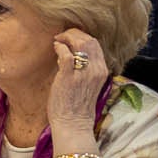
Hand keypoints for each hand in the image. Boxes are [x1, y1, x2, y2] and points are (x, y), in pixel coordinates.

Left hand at [45, 28, 108, 154]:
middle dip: (74, 33)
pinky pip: (66, 54)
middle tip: (62, 35)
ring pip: (80, 43)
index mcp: (101, 71)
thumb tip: (72, 53)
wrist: (73, 124)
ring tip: (58, 40)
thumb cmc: (78, 106)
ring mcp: (83, 74)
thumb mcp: (90, 84)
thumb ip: (86, 69)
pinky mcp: (69, 78)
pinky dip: (60, 47)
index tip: (70, 38)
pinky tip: (55, 48)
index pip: (96, 44)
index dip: (82, 36)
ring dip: (67, 37)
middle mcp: (96, 70)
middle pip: (89, 40)